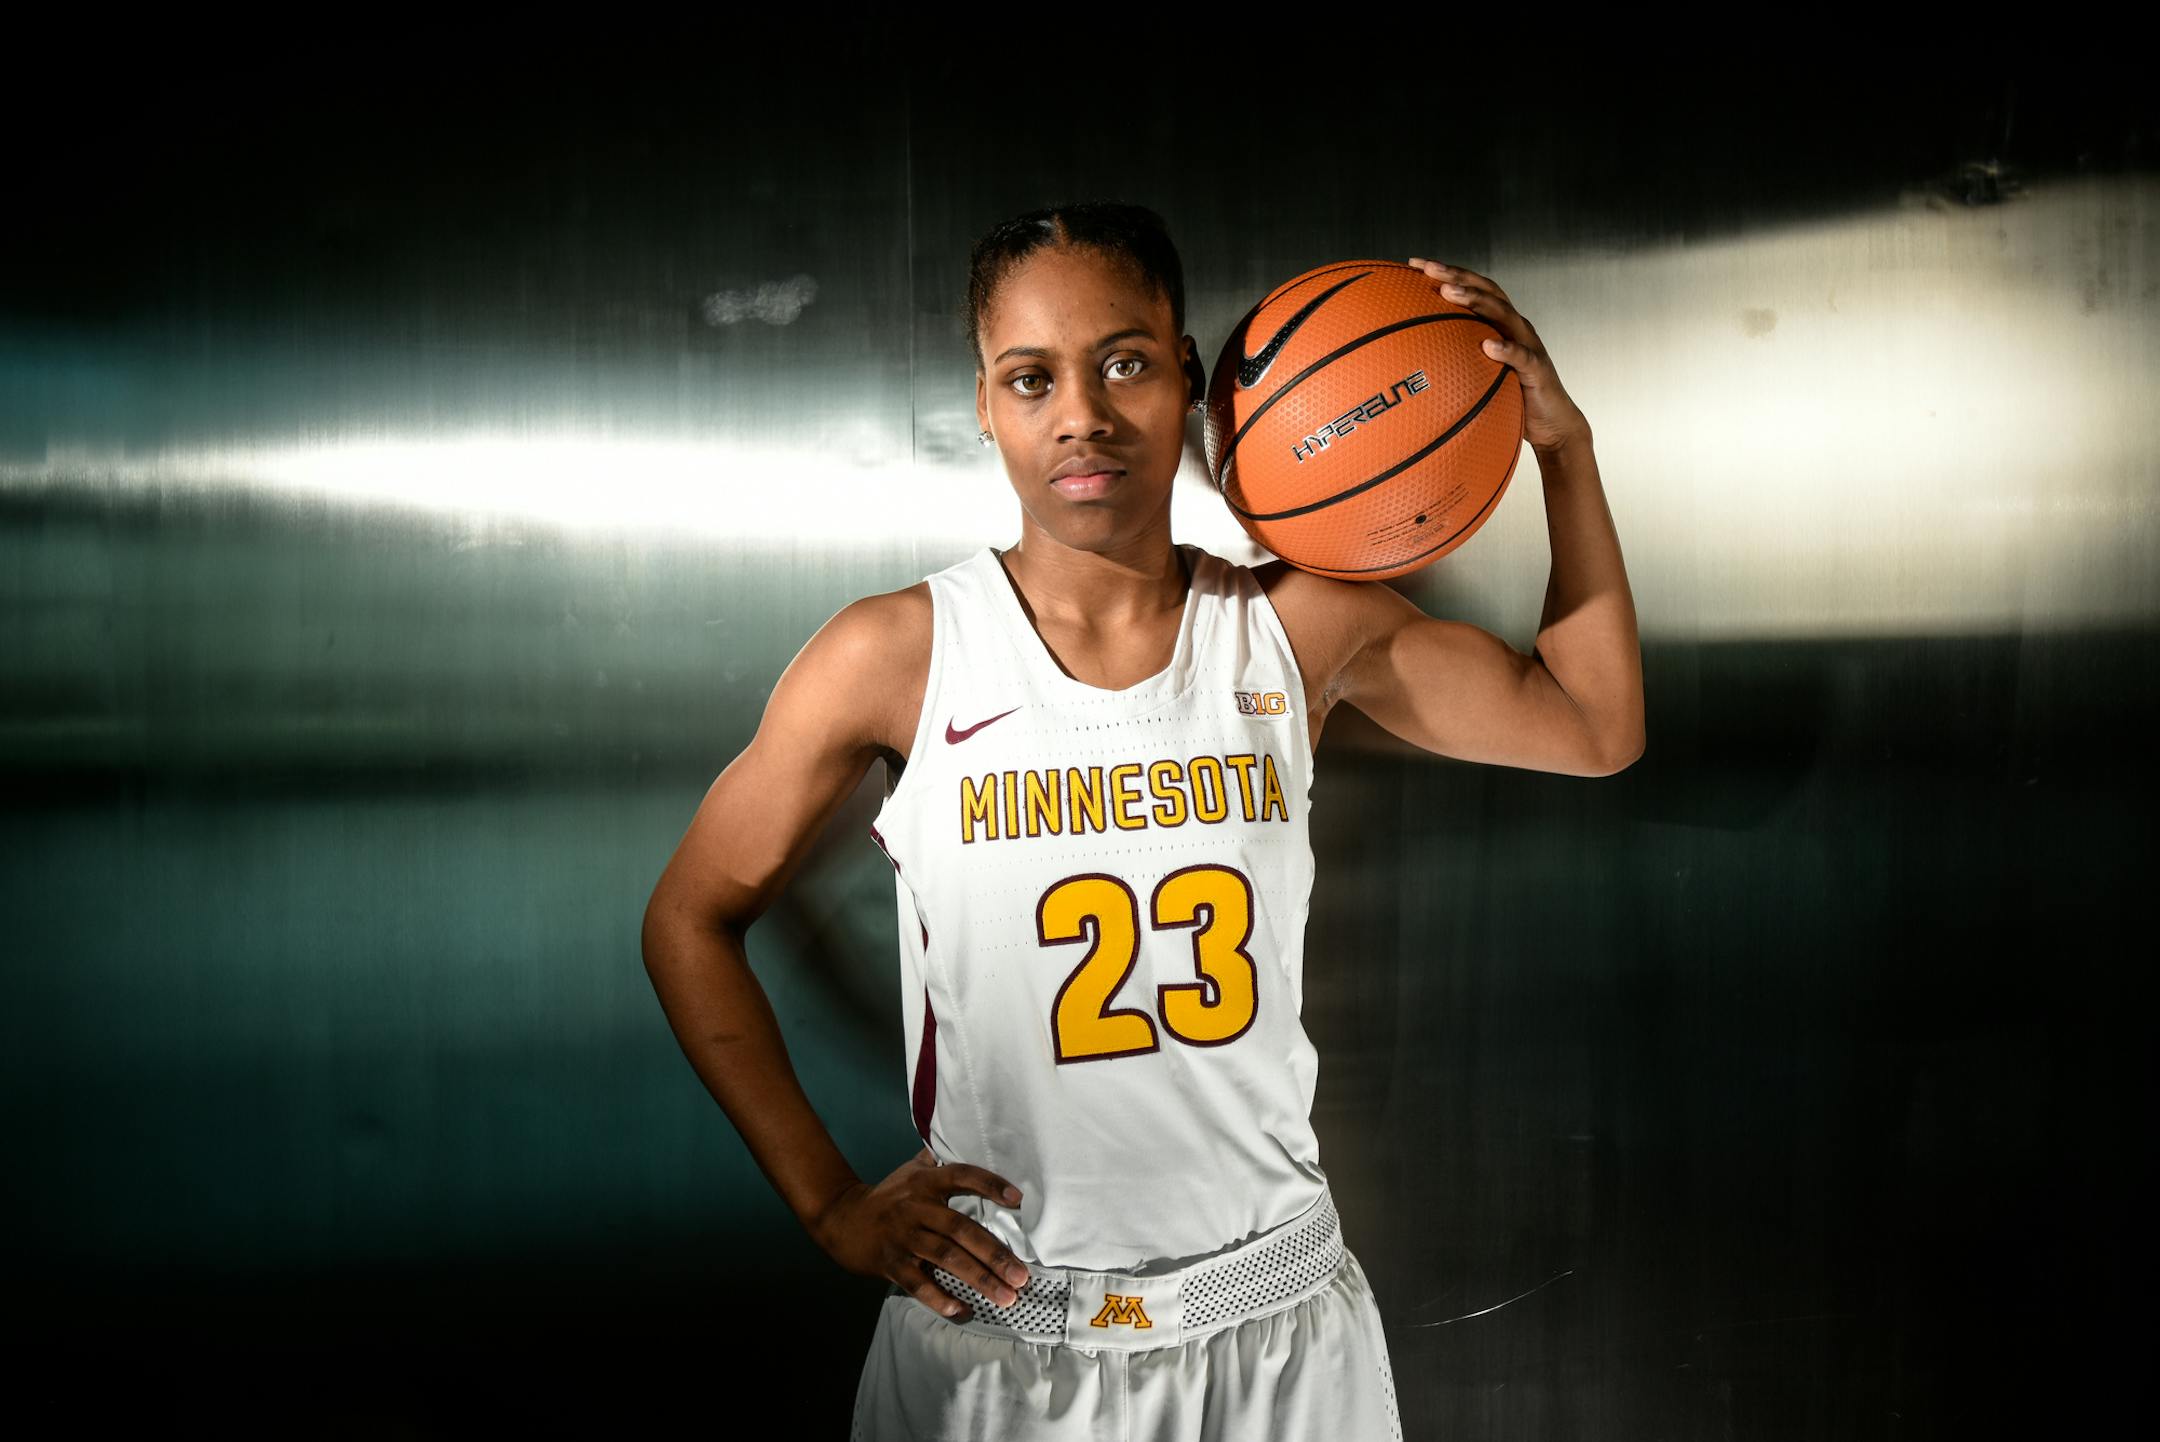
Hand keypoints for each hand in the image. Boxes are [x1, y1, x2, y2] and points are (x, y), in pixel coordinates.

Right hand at [810, 1146, 1032, 1321]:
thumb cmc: (887, 1196)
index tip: (1017, 1199)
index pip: (961, 1176)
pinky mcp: (890, 1263)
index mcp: (925, 1182)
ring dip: (979, 1279)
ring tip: (1007, 1297)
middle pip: (960, 1229)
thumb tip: (967, 1138)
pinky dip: (940, 1299)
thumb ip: (938, 1159)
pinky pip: (917, 1284)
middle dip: (994, 1254)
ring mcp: (903, 1237)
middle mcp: (916, 1207)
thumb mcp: (911, 1171)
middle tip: (1022, 1275)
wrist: (841, 1219)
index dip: (989, 1184)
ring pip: (945, 1258)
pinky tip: (963, 1311)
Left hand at [1406, 256, 1591, 457]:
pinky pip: (1522, 356)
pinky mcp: (1538, 368)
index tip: (1415, 264)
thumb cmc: (1511, 399)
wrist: (1552, 424)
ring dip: (1476, 300)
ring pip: (1503, 314)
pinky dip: (1506, 349)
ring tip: (1449, 292)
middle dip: (1457, 275)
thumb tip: (1412, 364)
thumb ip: (1456, 362)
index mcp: (1500, 324)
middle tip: (1428, 268)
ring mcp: (1528, 345)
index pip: (1474, 289)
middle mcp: (1515, 327)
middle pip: (1487, 291)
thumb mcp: (1479, 375)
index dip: (1448, 273)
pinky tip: (1488, 345)